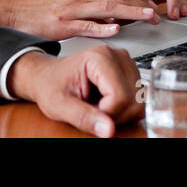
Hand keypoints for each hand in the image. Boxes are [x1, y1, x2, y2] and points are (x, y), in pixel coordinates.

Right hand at [0, 0, 158, 40]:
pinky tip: (116, 29)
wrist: (17, 11)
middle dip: (140, 4)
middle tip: (155, 15)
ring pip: (108, 6)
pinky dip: (103, 26)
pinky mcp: (63, 24)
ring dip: (131, 13)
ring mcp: (72, 8)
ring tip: (147, 19)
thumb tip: (116, 9)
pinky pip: (87, 24)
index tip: (150, 5)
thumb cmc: (44, 6)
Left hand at [7, 46, 142, 136]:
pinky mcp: (129, 71)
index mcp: (99, 58)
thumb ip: (83, 117)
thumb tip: (108, 130)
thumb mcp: (59, 105)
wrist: (47, 75)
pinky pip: (138, 98)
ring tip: (98, 105)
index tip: (89, 111)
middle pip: (133, 99)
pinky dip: (124, 108)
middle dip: (114, 114)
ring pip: (139, 100)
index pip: (120, 96)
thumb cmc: (51, 85)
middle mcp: (116, 56)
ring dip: (120, 112)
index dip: (106, 113)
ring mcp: (125, 62)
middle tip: (92, 110)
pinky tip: (106, 102)